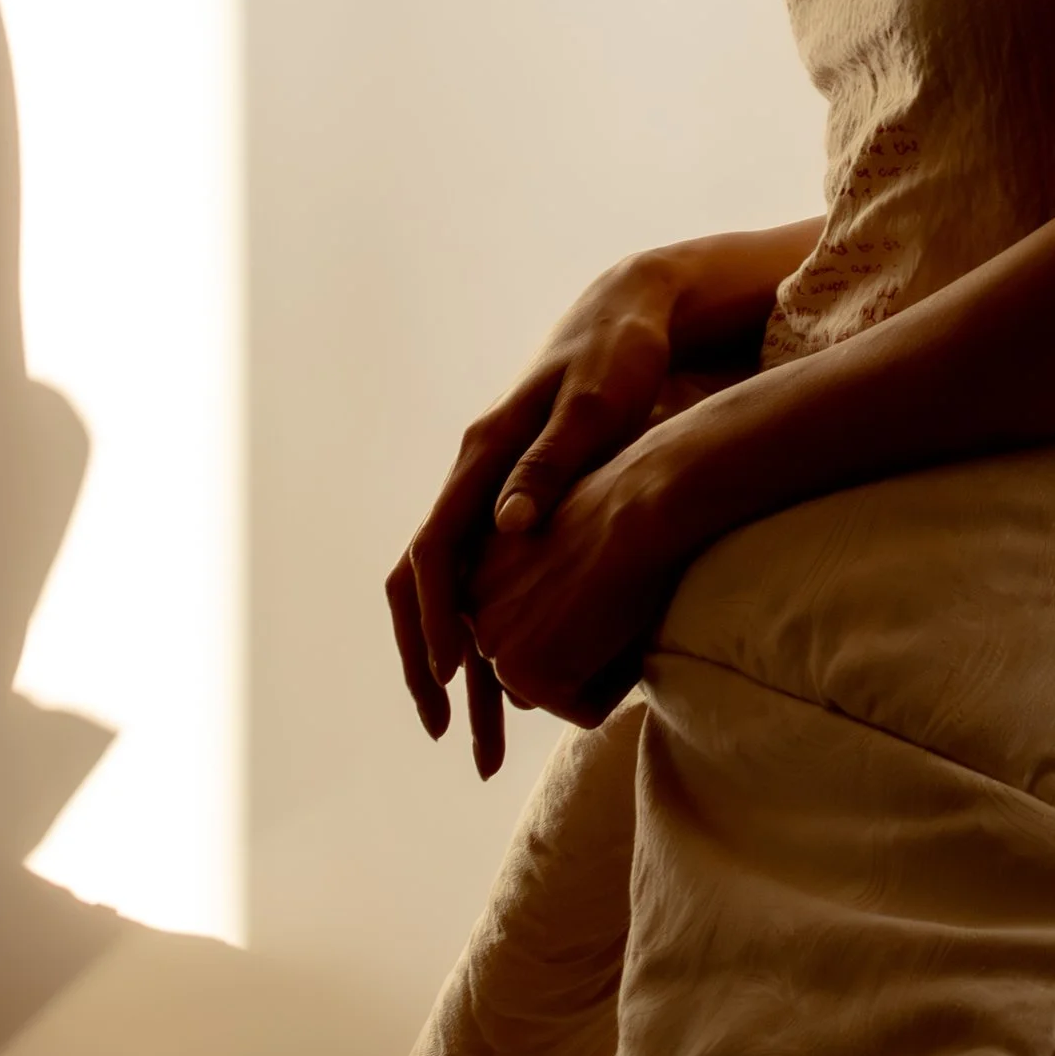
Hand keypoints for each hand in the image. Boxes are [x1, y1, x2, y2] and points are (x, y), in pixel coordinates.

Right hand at [385, 238, 783, 774]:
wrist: (633, 316)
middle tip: (444, 733)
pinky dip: (493, 636)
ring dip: (459, 666)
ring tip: (476, 739)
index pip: (432, 551)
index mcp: (481, 454)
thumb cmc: (620, 355)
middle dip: (426, 663)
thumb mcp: (595, 402)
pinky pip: (488, 584)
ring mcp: (495, 493)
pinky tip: (519, 684)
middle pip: (421, 585)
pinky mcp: (523, 505)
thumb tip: (508, 525)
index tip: (451, 676)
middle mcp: (475, 477)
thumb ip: (552, 461)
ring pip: (453, 594)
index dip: (435, 617)